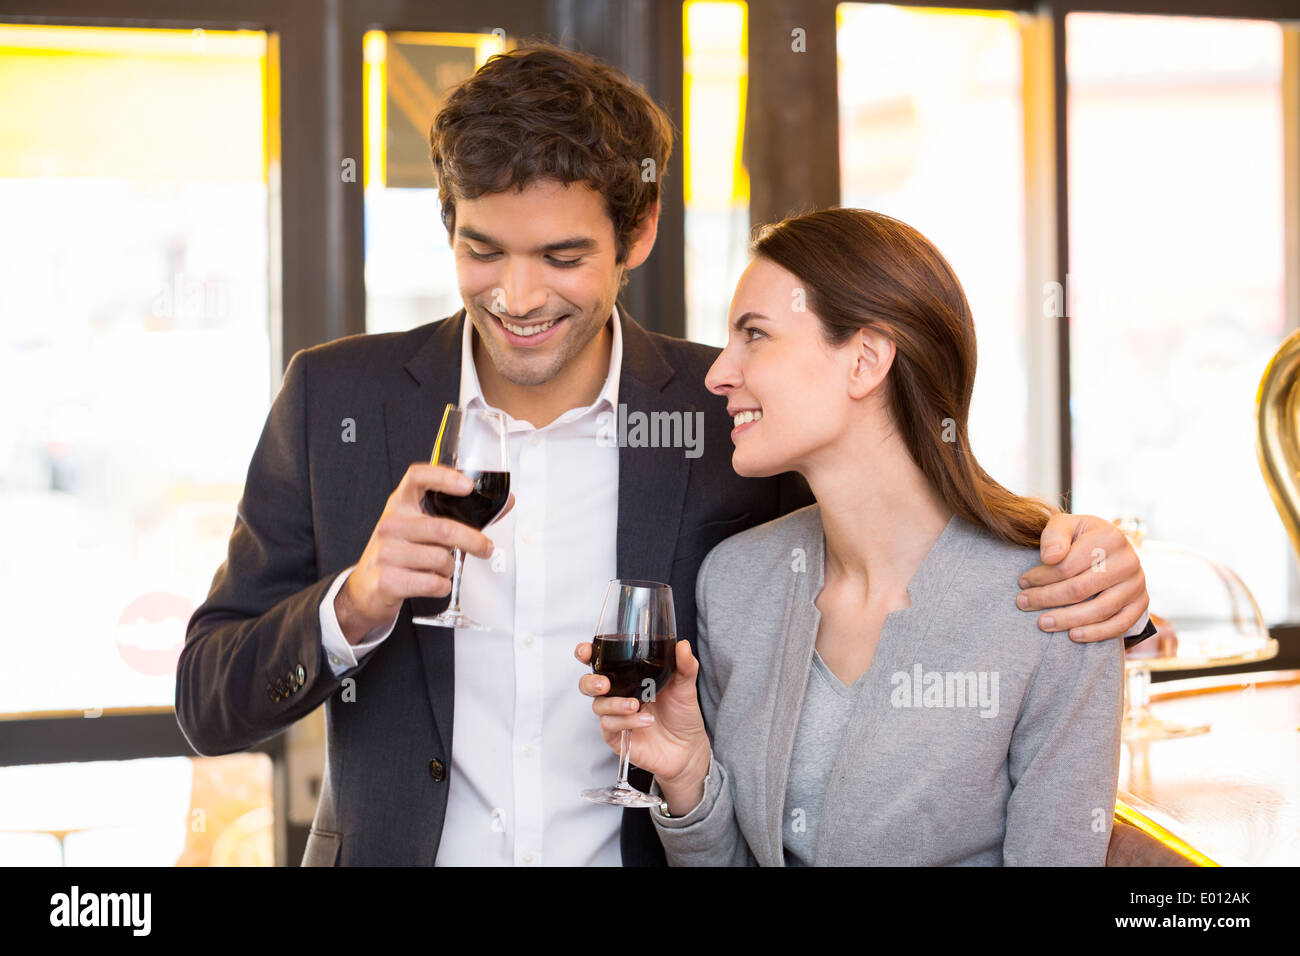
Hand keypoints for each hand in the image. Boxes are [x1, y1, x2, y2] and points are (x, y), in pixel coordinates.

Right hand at [335, 463, 514, 642]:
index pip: (418, 477)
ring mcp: (385, 552)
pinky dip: (443, 586)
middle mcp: (390, 524)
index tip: (468, 486)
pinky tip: (435, 583)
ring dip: (451, 568)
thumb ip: (459, 516)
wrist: (366, 588)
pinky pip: (432, 583)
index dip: (444, 477)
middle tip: (486, 548)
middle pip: (443, 528)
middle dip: (473, 541)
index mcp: (400, 504)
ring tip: (443, 569)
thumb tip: (507, 502)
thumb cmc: (401, 553)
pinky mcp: (386, 580)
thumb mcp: (421, 528)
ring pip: (441, 559)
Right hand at [575, 639, 711, 812]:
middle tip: (604, 684)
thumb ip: (685, 665)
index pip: (600, 661)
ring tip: (636, 705)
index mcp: (627, 676)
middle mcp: (617, 694)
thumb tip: (683, 645)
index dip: (587, 654)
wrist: (688, 747)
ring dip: (614, 704)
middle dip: (590, 682)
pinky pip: (610, 726)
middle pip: (588, 684)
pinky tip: (645, 720)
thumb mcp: (685, 685)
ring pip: (598, 706)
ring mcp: (615, 716)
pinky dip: (626, 721)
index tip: (586, 652)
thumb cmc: (681, 713)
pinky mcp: (616, 737)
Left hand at [1017, 513, 1147, 642]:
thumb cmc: (1080, 539)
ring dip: (1067, 619)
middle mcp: (1128, 561)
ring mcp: (1137, 584)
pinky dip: (1096, 633)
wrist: (1110, 551)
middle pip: (1081, 589)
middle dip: (1048, 598)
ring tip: (1042, 623)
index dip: (1041, 577)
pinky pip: (1119, 624)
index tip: (1022, 583)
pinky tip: (1073, 635)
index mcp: (1109, 537)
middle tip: (1023, 603)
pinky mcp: (1141, 603)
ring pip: (1099, 609)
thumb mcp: (1065, 526)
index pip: (1068, 565)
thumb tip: (1050, 558)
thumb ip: (1054, 536)